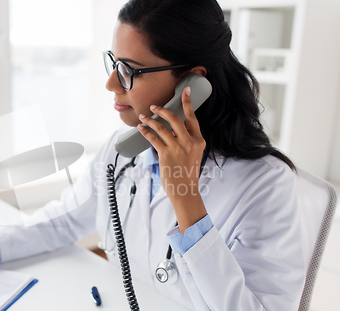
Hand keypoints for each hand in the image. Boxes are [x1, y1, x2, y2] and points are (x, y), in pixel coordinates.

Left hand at [137, 86, 206, 230]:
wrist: (185, 190)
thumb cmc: (188, 172)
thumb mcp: (194, 153)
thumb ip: (188, 140)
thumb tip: (175, 127)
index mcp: (199, 140)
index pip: (193, 117)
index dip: (188, 102)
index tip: (185, 91)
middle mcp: (189, 142)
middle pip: (174, 118)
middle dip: (162, 110)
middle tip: (154, 107)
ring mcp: (177, 148)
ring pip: (161, 127)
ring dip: (150, 120)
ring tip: (143, 117)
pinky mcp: (165, 155)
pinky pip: (153, 139)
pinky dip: (145, 132)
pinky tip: (141, 128)